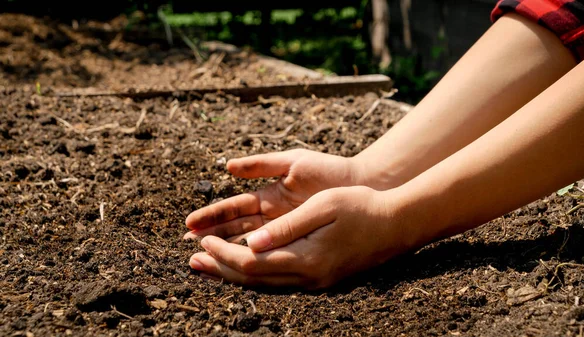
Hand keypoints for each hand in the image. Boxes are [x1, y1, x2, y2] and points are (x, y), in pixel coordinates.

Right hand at [184, 149, 363, 240]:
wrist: (362, 185)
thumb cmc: (329, 170)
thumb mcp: (293, 162)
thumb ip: (261, 164)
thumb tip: (228, 167)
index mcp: (268, 195)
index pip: (233, 208)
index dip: (211, 216)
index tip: (189, 224)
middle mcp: (273, 216)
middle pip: (236, 229)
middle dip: (212, 236)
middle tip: (187, 246)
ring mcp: (285, 230)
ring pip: (250, 243)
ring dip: (227, 249)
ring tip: (203, 258)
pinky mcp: (299, 241)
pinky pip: (273, 252)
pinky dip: (255, 257)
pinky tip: (237, 264)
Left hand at [188, 186, 419, 288]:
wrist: (397, 224)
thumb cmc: (361, 207)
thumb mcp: (323, 207)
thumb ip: (286, 226)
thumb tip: (251, 242)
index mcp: (307, 258)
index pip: (251, 262)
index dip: (223, 253)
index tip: (202, 241)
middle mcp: (309, 277)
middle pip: (253, 280)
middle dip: (220, 269)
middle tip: (191, 261)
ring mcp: (316, 281)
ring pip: (265, 284)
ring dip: (234, 274)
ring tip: (209, 266)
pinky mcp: (321, 278)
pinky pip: (279, 281)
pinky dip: (255, 274)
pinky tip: (244, 267)